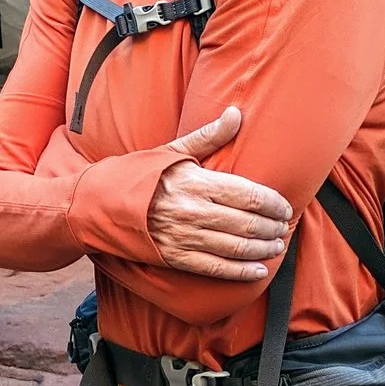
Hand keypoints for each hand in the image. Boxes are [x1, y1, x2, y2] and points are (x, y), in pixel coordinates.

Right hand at [145, 105, 292, 281]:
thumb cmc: (139, 175)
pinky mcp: (176, 258)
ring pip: (237, 248)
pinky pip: (216, 268)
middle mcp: (194, 211)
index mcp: (197, 183)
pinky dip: (241, 272)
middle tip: (283, 228)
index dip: (274, 204)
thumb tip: (237, 114)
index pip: (251, 196)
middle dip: (273, 228)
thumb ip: (209, 136)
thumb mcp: (172, 150)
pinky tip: (257, 270)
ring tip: (276, 247)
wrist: (100, 204)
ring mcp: (185, 237)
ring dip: (263, 249)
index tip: (285, 207)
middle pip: (249, 224)